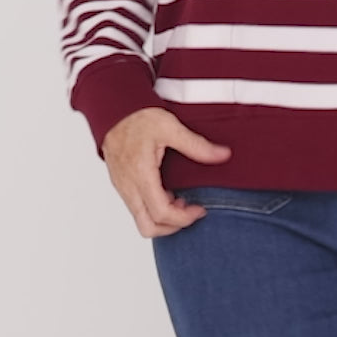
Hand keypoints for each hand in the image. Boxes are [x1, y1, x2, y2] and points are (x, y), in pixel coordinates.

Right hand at [101, 107, 232, 238]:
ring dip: (163, 218)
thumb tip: (223, 154)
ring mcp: (122, 187)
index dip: (184, 218)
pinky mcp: (121, 185)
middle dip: (173, 226)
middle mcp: (128, 186)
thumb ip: (197, 144)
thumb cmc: (138, 116)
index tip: (200, 209)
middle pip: (148, 227)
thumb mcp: (170, 126)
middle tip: (190, 210)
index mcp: (140, 174)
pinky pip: (136, 209)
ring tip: (180, 200)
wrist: (114, 109)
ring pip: (141, 221)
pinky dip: (154, 209)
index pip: (161, 213)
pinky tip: (167, 192)